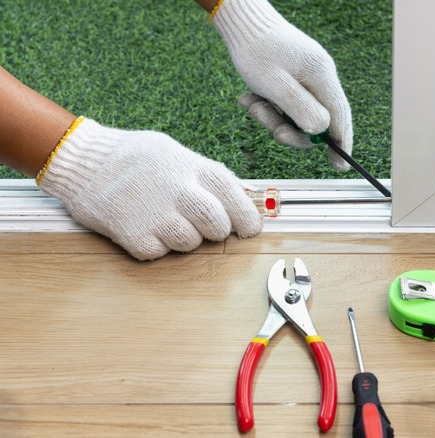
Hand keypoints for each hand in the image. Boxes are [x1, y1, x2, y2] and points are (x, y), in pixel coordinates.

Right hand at [37, 118, 261, 259]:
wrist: (82, 161)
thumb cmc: (135, 157)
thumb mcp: (177, 154)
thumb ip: (209, 175)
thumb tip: (248, 196)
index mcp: (193, 167)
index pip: (235, 197)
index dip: (247, 217)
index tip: (249, 229)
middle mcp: (178, 190)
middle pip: (217, 226)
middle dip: (216, 231)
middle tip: (205, 227)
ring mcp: (155, 214)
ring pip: (190, 244)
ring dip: (184, 239)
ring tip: (165, 219)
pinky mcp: (133, 235)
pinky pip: (160, 253)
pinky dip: (155, 246)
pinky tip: (144, 226)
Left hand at [211, 0, 351, 171]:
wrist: (241, 22)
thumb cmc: (256, 50)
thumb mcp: (275, 85)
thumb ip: (301, 109)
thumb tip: (321, 131)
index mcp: (322, 76)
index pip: (340, 116)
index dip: (341, 142)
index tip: (339, 166)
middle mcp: (319, 77)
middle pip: (316, 120)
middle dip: (290, 129)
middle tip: (270, 132)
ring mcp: (305, 77)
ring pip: (296, 114)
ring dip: (272, 117)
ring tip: (250, 104)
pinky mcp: (291, 78)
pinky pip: (284, 103)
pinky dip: (266, 105)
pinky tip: (249, 97)